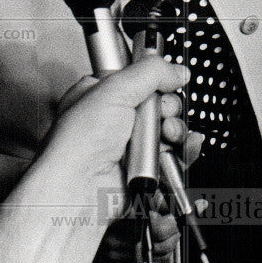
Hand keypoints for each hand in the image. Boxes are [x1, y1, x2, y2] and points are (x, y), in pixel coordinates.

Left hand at [51, 58, 203, 256]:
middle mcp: (115, 120)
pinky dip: (183, 151)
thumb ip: (149, 72)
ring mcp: (129, 146)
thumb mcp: (114, 89)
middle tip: (161, 112)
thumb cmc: (78, 144)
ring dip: (174, 130)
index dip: (154, 81)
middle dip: (167, 107)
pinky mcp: (142, 170)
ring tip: (166, 134)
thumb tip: (177, 71)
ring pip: (167, 130)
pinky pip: (172, 156)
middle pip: (158, 105)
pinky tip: (183, 146)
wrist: (79, 192)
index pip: (138, 79)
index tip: (163, 83)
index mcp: (100, 95)